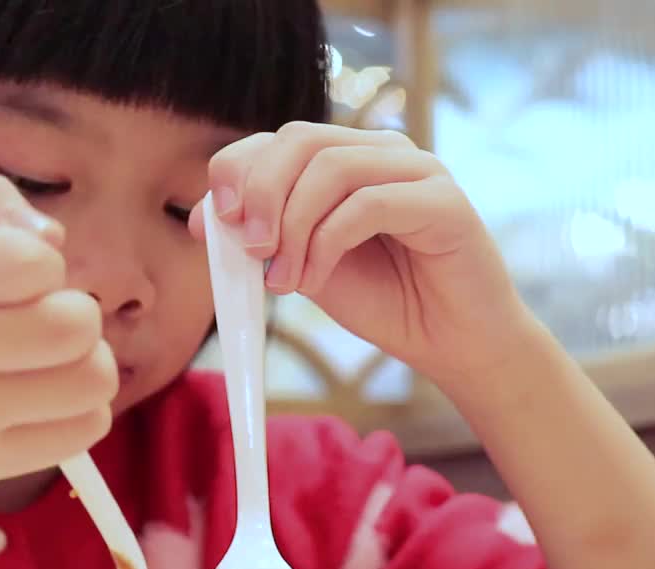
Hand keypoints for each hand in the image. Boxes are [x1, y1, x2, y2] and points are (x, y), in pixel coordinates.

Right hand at [0, 173, 116, 492]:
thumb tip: (53, 238)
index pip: (31, 261)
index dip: (45, 265)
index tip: (17, 282)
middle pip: (74, 324)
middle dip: (76, 314)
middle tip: (43, 323)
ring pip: (94, 378)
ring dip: (88, 362)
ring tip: (51, 361)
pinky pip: (89, 426)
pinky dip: (82, 408)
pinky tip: (45, 399)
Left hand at [193, 123, 538, 383]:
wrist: (450, 342)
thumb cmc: (382, 300)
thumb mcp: (303, 265)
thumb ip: (262, 238)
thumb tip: (204, 219)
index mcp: (345, 158)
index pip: (277, 139)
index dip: (237, 172)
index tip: (216, 224)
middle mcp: (380, 151)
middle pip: (299, 139)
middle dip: (261, 194)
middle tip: (250, 251)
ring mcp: (417, 168)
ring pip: (331, 167)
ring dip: (293, 227)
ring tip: (284, 281)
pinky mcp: (444, 200)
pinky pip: (369, 203)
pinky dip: (328, 243)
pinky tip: (316, 279)